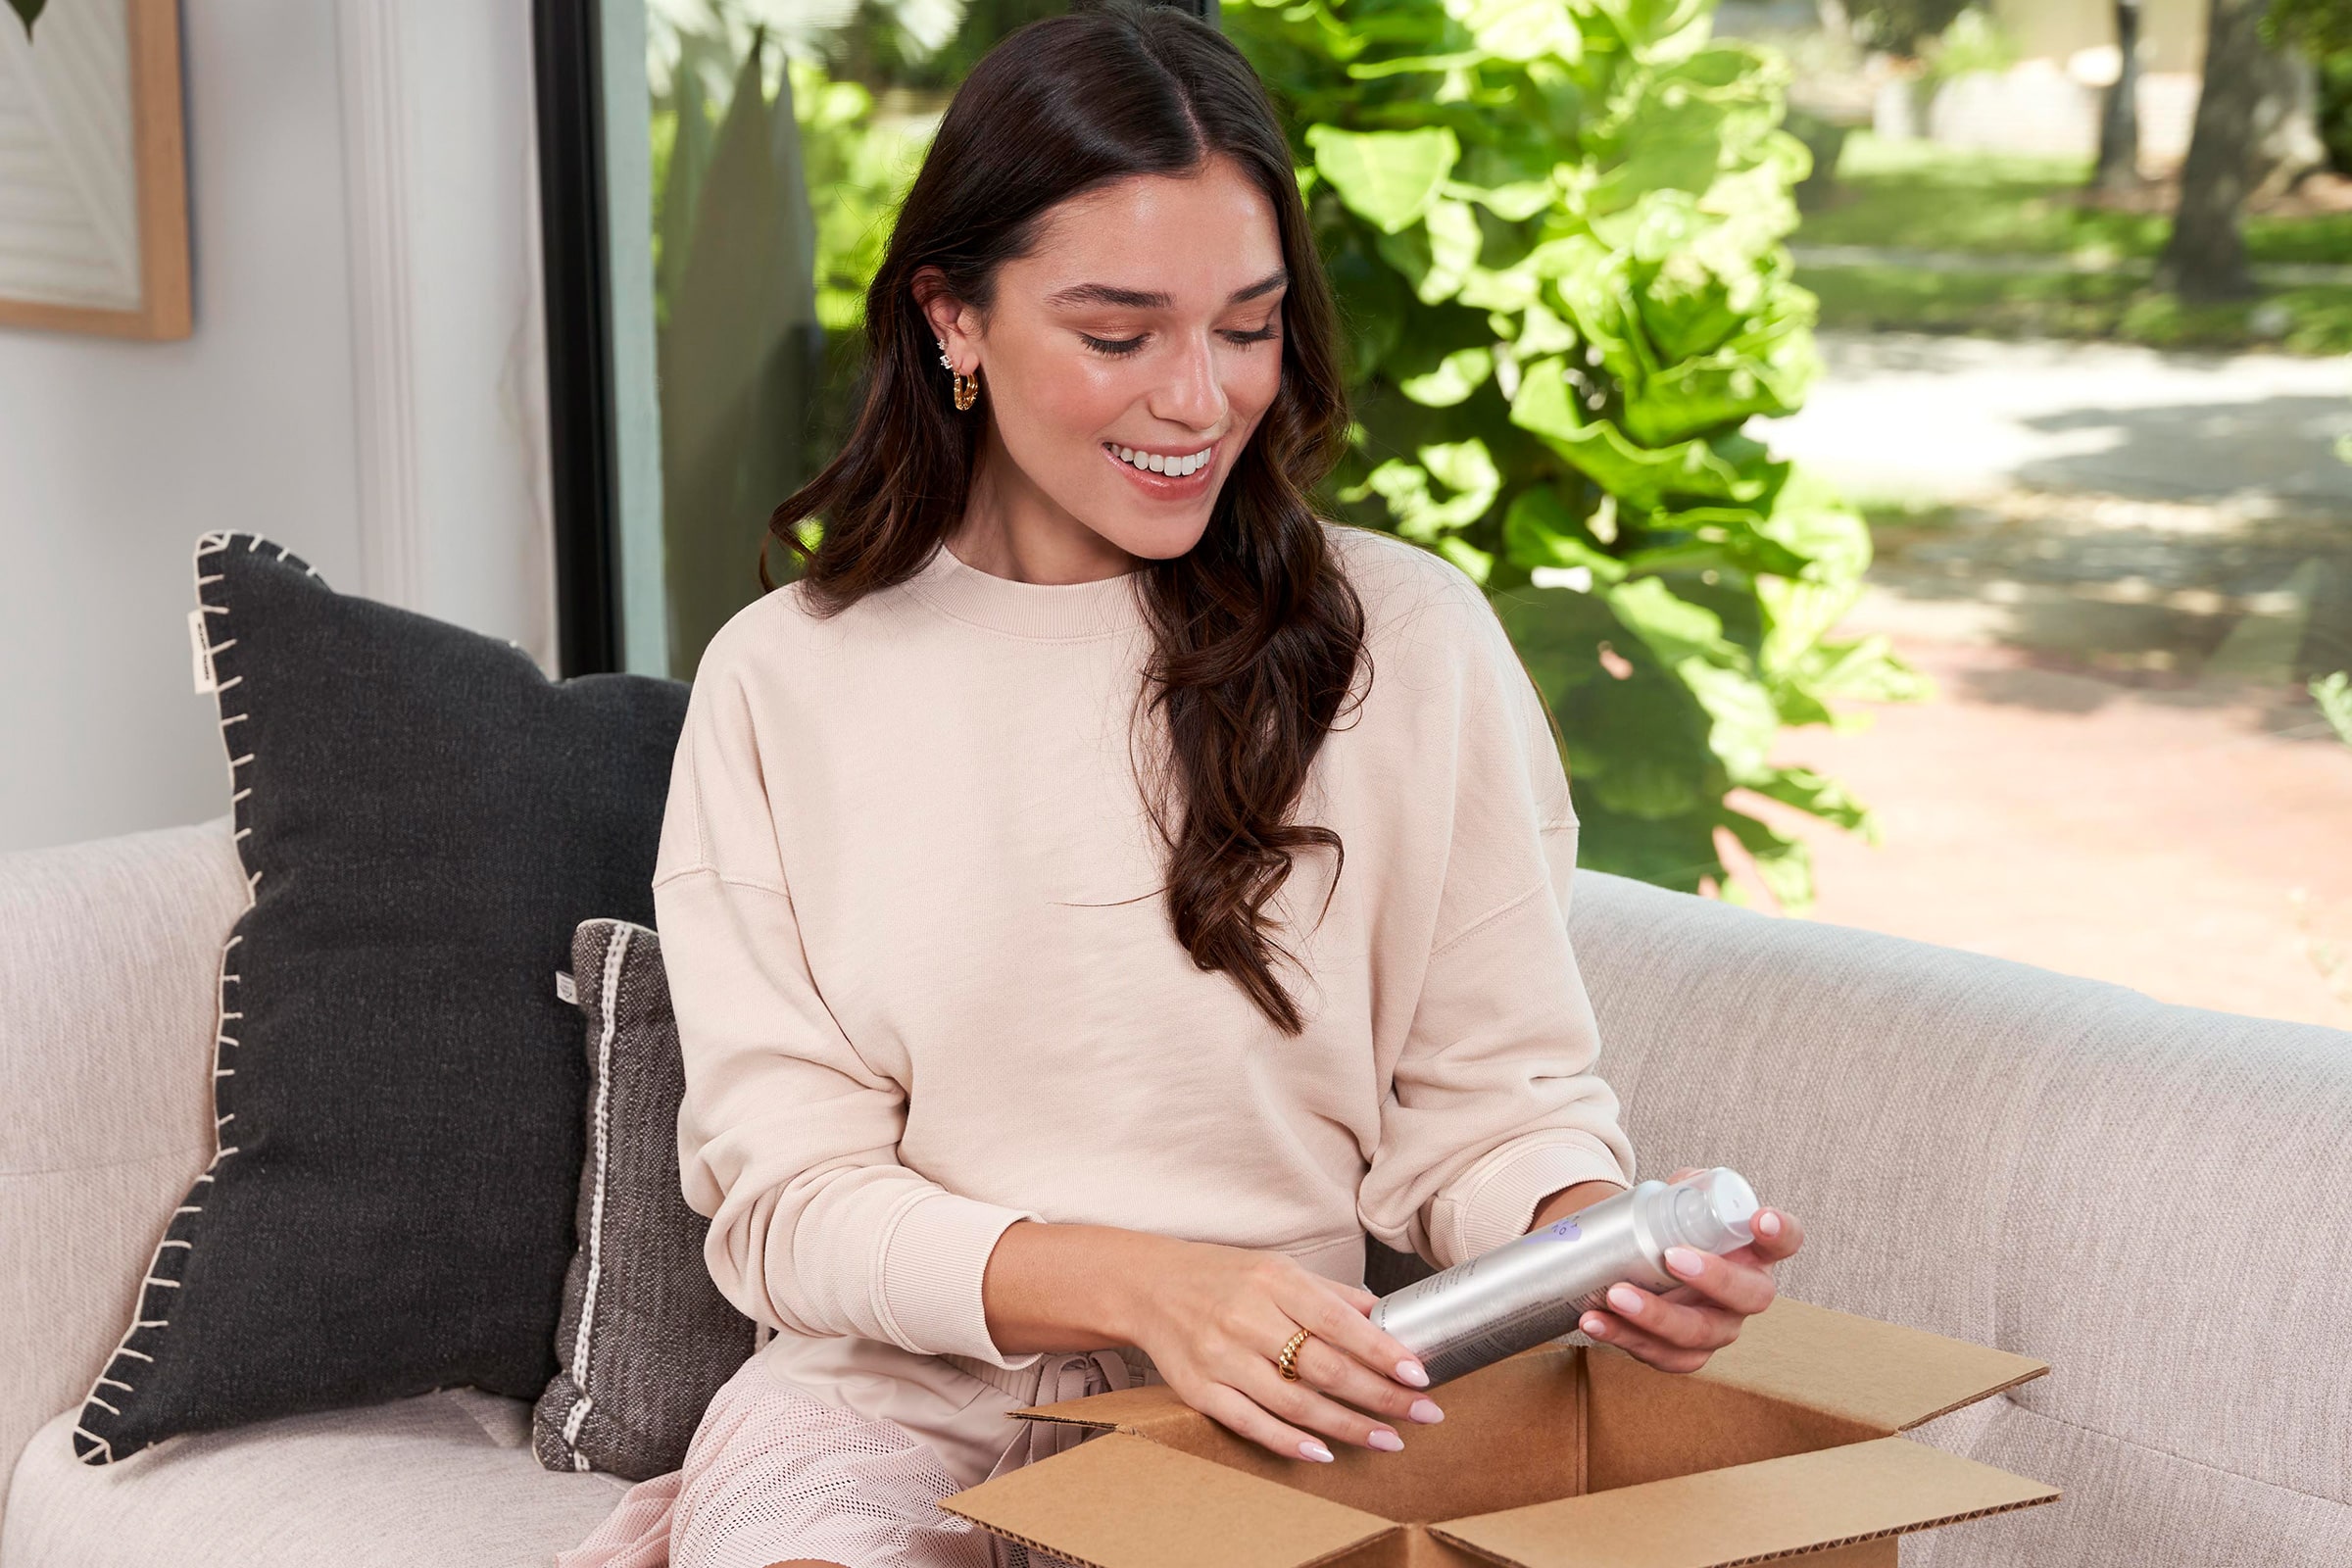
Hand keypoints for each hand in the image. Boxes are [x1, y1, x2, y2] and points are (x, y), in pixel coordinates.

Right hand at [1118, 1238, 1446, 1464]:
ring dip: (1347, 1427)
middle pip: (1324, 1368)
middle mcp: (1247, 1318)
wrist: (1149, 1287)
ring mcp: (1221, 1357)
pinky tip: (1323, 1452)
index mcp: (1274, 1282)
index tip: (1419, 1374)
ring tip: (1387, 1440)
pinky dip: (1290, 1442)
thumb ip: (1331, 1295)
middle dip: (1381, 1396)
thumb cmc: (1223, 1277)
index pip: (1338, 1321)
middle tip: (1422, 1413)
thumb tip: (1387, 1315)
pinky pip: (1252, 1423)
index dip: (1382, 1351)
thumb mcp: (1277, 1269)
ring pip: (1295, 1403)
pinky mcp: (1201, 1390)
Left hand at [1576, 1166, 1803, 1373]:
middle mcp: (1747, 1293)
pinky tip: (1595, 1322)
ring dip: (1655, 1316)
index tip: (1759, 1219)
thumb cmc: (1674, 1227)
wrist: (1644, 1260)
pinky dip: (1624, 1338)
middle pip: (1750, 1296)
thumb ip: (1686, 1189)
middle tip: (1672, 1257)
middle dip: (1713, 1278)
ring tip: (1615, 1295)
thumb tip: (1677, 1192)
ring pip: (1700, 1333)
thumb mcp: (1683, 1198)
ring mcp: (1719, 1327)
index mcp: (1755, 1250)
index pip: (1786, 1240)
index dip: (1780, 1231)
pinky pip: (1664, 1356)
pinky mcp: (1687, 1353)